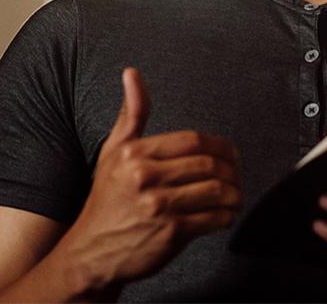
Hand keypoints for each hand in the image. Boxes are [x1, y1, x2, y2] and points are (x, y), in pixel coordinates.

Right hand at [54, 67, 240, 294]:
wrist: (90, 254)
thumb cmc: (107, 199)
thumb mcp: (113, 151)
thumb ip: (131, 113)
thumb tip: (132, 73)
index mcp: (135, 154)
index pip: (192, 140)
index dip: (219, 145)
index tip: (230, 153)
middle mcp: (145, 178)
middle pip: (207, 164)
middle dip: (231, 169)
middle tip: (236, 174)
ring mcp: (158, 207)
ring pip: (215, 191)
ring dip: (234, 193)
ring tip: (235, 195)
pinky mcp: (170, 234)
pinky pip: (212, 219)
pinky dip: (227, 216)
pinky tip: (227, 214)